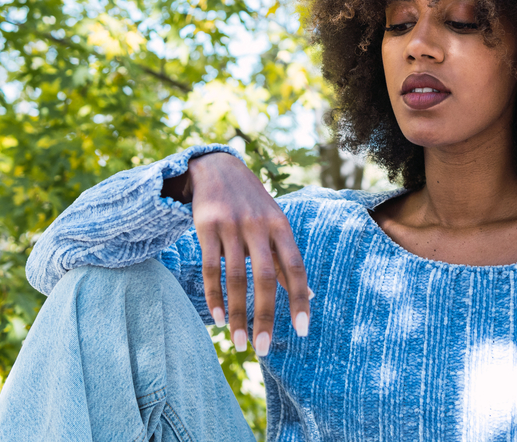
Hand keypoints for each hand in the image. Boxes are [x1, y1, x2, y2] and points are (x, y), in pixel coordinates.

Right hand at [187, 152, 309, 356]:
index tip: (302, 330)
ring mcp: (231, 226)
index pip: (295, 268)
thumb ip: (286, 260)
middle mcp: (258, 226)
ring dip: (237, 314)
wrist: (217, 168)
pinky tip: (218, 318)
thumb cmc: (252, 205)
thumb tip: (309, 296)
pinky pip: (210, 268)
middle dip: (265, 316)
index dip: (299, 299)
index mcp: (281, 227)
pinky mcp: (206, 227)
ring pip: (235, 277)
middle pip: (264, 278)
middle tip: (263, 348)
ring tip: (239, 341)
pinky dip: (214, 296)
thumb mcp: (275, 225)